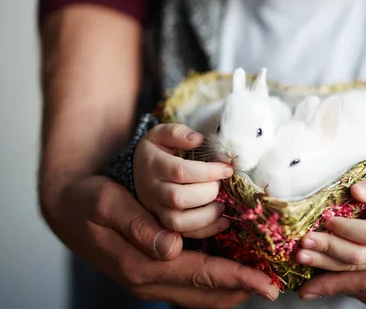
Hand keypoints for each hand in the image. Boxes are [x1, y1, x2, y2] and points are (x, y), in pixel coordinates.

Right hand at [44, 175, 278, 307]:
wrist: (67, 207)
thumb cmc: (88, 200)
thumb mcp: (107, 204)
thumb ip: (137, 226)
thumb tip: (170, 249)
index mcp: (141, 264)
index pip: (200, 275)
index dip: (237, 279)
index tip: (268, 283)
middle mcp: (148, 280)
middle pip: (206, 293)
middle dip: (241, 290)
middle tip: (274, 284)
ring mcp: (151, 281)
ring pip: (200, 295)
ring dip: (230, 289)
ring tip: (260, 279)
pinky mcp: (153, 274)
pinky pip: (191, 286)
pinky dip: (214, 283)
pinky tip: (231, 271)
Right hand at [134, 123, 233, 237]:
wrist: (138, 171)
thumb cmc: (158, 151)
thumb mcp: (161, 134)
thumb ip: (176, 132)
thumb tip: (197, 139)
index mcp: (153, 165)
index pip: (180, 171)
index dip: (208, 171)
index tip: (227, 169)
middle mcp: (152, 190)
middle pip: (178, 198)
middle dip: (207, 192)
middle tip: (221, 185)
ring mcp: (156, 209)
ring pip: (178, 222)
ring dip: (206, 216)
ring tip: (222, 204)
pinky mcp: (163, 222)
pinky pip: (182, 234)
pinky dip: (205, 231)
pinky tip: (223, 220)